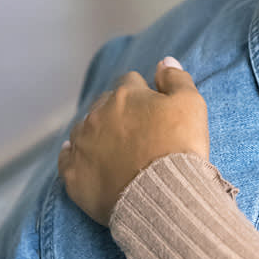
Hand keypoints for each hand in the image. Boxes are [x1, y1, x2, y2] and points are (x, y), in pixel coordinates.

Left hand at [58, 57, 209, 224]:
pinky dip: (76, 158)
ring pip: (84, 130)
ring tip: (117, 150)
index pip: (130, 82)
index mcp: (124, 96)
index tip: (155, 111)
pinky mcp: (73, 176)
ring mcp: (82, 146)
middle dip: (118, 112)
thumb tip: (165, 61)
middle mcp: (96, 116)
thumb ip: (177, 79)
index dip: (144, 94)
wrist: (164, 197)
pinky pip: (67, 160)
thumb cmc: (180, 148)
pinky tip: (86, 161)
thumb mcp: (191, 105)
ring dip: (97, 134)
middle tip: (139, 132)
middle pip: (104, 104)